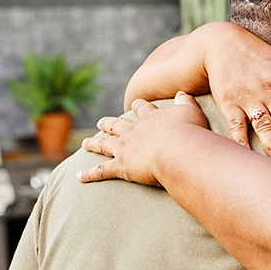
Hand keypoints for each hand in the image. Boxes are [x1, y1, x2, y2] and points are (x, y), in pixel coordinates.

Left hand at [78, 94, 208, 186]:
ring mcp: (124, 149)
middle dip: (108, 124)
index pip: (143, 109)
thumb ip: (186, 102)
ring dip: (94, 143)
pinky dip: (89, 174)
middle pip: (117, 125)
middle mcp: (133, 131)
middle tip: (101, 122)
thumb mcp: (191, 112)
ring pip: (104, 145)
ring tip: (85, 143)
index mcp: (150, 119)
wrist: (177, 150)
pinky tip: (79, 176)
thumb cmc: (188, 132)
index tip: (134, 103)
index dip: (139, 106)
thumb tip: (182, 93)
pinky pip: (101, 171)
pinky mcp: (121, 167)